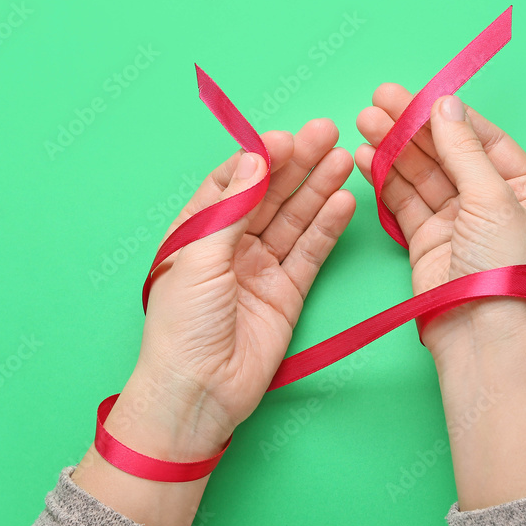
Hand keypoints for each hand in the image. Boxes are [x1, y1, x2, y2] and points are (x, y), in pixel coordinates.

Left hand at [111, 119, 355, 460]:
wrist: (199, 392)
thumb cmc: (181, 326)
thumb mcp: (198, 258)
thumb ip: (230, 209)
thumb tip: (255, 161)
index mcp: (197, 232)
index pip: (233, 182)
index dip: (261, 158)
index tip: (287, 139)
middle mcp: (230, 245)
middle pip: (270, 195)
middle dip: (298, 164)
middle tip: (328, 133)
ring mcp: (261, 268)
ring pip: (294, 218)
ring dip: (318, 188)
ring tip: (344, 159)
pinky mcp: (287, 292)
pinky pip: (310, 252)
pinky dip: (327, 227)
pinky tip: (343, 201)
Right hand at [355, 84, 525, 358]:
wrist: (479, 332)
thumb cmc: (502, 268)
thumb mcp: (492, 198)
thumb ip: (464, 149)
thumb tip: (445, 105)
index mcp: (525, 191)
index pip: (485, 140)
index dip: (450, 116)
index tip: (419, 95)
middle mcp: (492, 204)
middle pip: (448, 153)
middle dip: (413, 127)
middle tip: (380, 99)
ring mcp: (457, 223)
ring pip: (422, 175)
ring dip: (393, 147)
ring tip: (364, 121)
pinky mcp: (427, 241)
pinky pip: (404, 202)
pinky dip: (384, 179)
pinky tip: (365, 156)